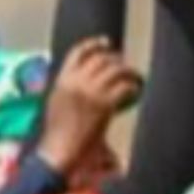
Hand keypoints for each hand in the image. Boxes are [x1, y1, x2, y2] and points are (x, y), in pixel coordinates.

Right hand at [37, 37, 141, 174]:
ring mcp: (90, 92)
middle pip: (101, 59)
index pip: (77, 52)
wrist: (59, 151)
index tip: (106, 42)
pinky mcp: (104, 105)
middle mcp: (76, 82)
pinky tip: (136, 91)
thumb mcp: (57, 105)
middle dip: (116, 59)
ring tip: (136, 77)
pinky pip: (124, 88)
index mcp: (62, 80)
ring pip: (115, 70)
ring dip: (129, 72)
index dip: (94, 43)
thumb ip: (70, 92)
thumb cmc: (57, 135)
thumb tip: (86, 90)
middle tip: (126, 66)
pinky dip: (132, 87)